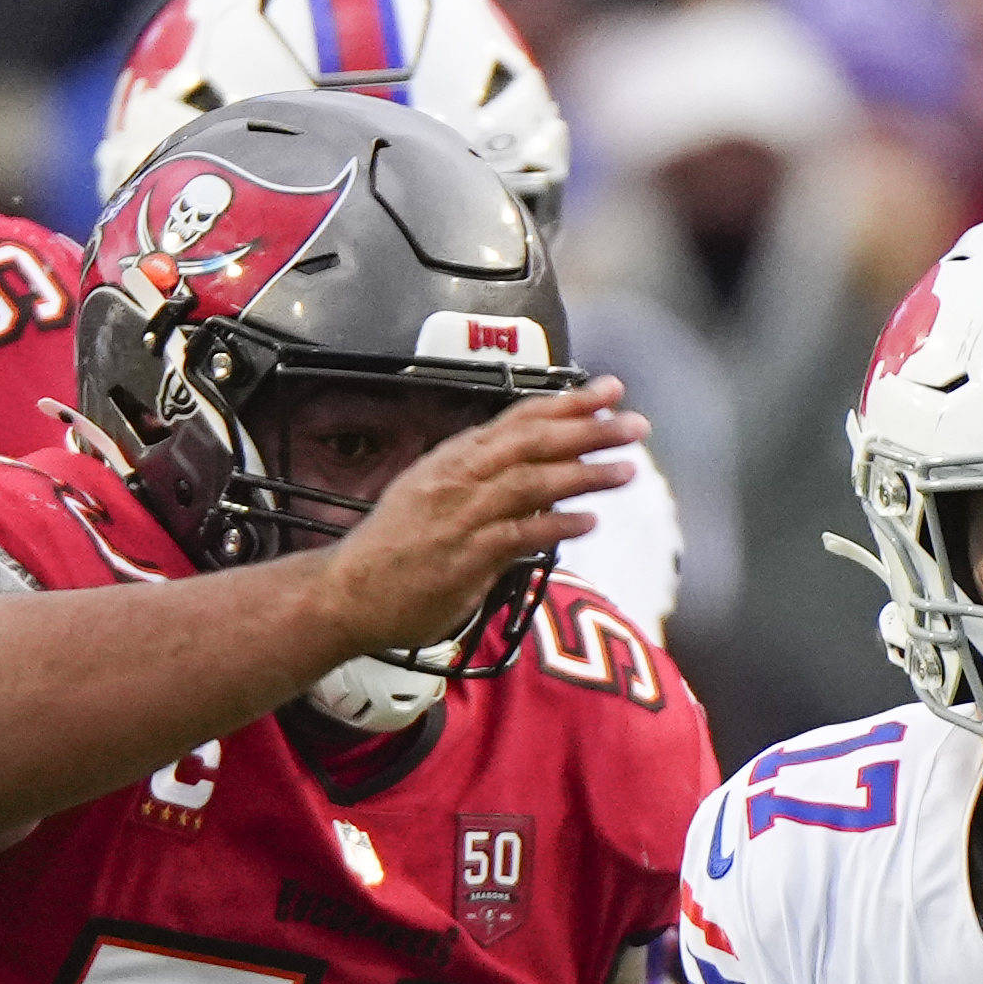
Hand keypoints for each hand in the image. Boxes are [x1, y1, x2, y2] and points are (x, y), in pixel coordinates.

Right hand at [300, 383, 642, 664]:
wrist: (347, 592)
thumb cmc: (394, 550)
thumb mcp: (436, 497)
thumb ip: (486, 486)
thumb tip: (542, 487)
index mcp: (455, 459)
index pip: (519, 420)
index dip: (568, 402)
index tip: (609, 391)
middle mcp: (460, 478)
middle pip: (533, 442)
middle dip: (588, 429)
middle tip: (635, 423)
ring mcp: (461, 515)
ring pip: (531, 482)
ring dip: (583, 473)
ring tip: (627, 470)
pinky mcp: (464, 555)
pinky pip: (518, 535)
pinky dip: (555, 525)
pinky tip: (589, 521)